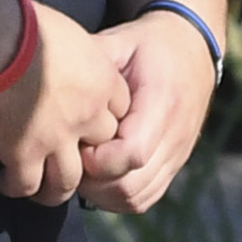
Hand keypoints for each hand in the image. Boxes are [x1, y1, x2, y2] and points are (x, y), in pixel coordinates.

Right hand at [0, 0, 128, 204]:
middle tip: (64, 158)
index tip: (85, 126)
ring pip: (68, 181)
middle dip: (87, 157)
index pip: (119, 114)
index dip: (101, 122)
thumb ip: (77, 56)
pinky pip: (27, 185)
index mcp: (103, 83)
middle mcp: (88, 116)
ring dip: (55, 189)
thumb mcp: (71, 34)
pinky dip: (16, 188)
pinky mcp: (24, 153)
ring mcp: (58, 138)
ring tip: (40, 189)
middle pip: (101, 149)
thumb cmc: (27, 24)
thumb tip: (63, 57)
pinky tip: (4, 182)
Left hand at [75, 11, 219, 215]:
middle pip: (130, 184)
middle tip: (71, 156)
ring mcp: (177, 155)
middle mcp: (175, 135)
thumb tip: (49, 76)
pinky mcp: (174, 166)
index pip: (131, 153)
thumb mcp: (120, 42)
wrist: (193, 50)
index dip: (96, 158)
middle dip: (92, 180)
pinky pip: (144, 199)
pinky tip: (100, 177)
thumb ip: (90, 65)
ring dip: (102, 192)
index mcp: (163, 102)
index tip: (76, 140)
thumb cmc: (150, 45)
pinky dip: (117, 197)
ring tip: (83, 167)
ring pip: (135, 198)